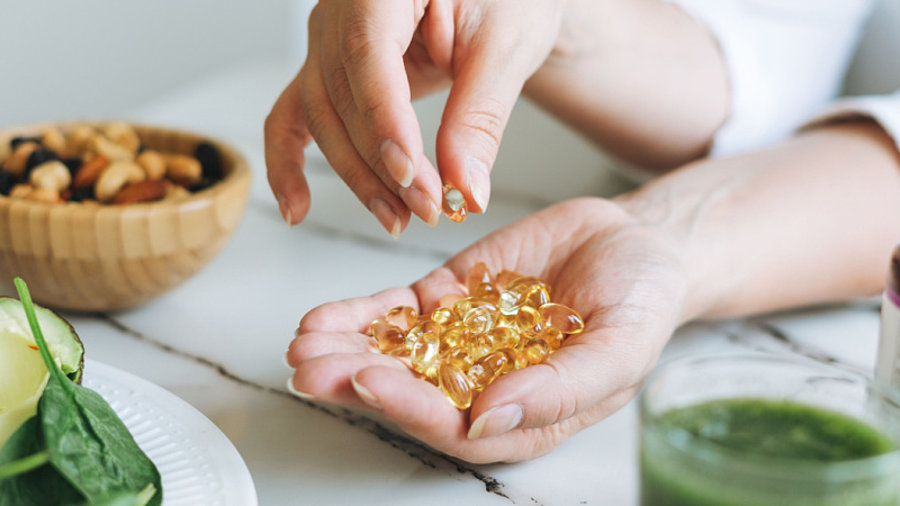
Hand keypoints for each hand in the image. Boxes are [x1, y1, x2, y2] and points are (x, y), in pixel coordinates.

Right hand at [265, 0, 566, 233]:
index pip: (368, 54)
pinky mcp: (329, 69)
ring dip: (357, 175)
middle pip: (340, 95)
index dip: (384, 122)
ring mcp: (328, 38)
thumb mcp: (506, 48)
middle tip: (427, 209)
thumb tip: (464, 190)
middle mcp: (341, 6)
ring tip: (398, 218)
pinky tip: (297, 209)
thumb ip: (479, 117)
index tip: (412, 176)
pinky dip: (289, 162)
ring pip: (322, 117)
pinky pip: (295, 116)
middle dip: (380, 164)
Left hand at [285, 198, 687, 462]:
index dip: (410, 408)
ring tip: (303, 344)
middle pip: (410, 393)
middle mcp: (483, 385)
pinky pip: (398, 312)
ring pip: (394, 353)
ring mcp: (461, 340)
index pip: (455, 426)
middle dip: (355, 381)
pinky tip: (323, 318)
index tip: (369, 382)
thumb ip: (561, 388)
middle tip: (310, 369)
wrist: (637, 243)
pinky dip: (360, 315)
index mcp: (522, 414)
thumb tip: (490, 421)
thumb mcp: (620, 348)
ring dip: (345, 350)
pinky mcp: (449, 299)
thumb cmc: (642, 303)